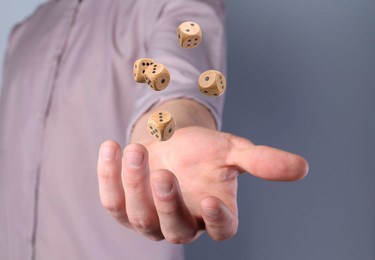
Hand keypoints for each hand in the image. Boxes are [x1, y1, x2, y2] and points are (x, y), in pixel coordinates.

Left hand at [97, 126, 307, 242]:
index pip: (220, 230)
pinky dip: (109, 175)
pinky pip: (113, 199)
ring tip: (136, 150)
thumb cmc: (203, 151)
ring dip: (135, 184)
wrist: (172, 143)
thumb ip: (262, 161)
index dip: (216, 220)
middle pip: (173, 228)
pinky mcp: (123, 206)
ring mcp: (149, 219)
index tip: (212, 200)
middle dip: (165, 202)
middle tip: (163, 172)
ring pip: (139, 216)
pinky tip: (111, 146)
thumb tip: (303, 167)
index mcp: (213, 214)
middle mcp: (181, 224)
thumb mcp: (232, 151)